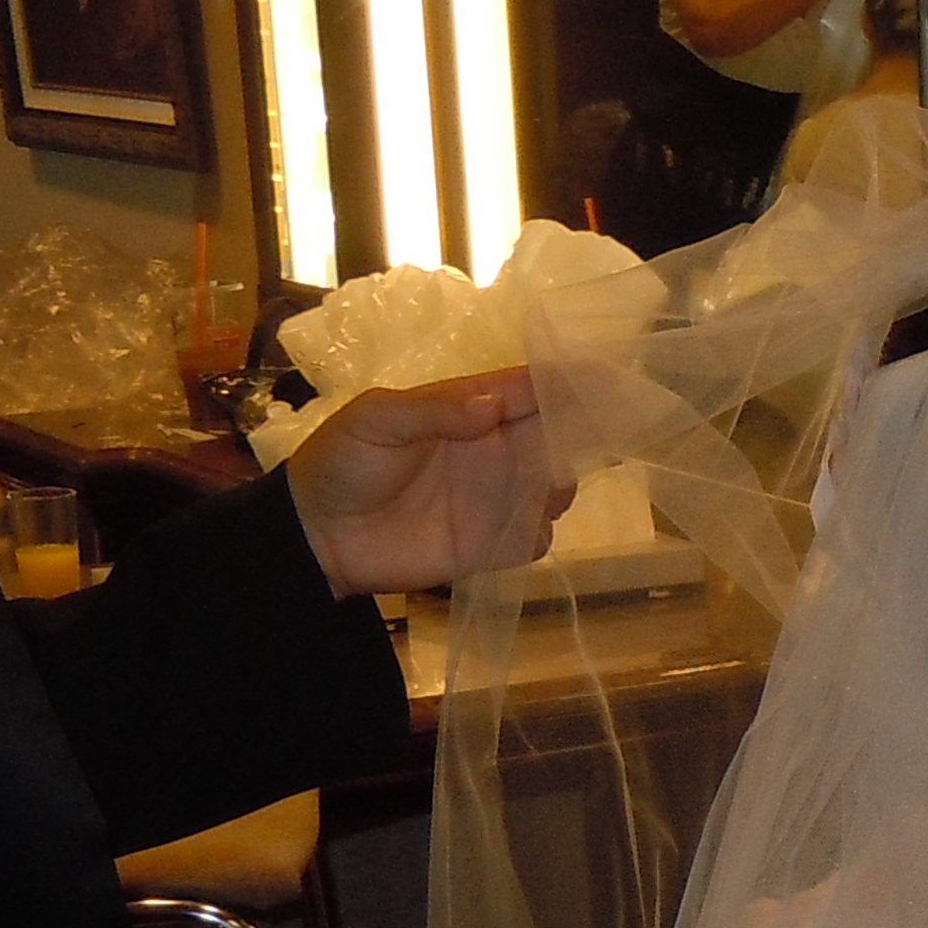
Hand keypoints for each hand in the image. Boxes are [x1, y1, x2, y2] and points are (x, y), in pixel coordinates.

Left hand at [283, 367, 573, 595]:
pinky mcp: (491, 545)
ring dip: (560, 489)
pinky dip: (539, 533)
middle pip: (558, 437)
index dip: (572, 382)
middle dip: (580, 439)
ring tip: (539, 493)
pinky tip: (518, 532)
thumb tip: (492, 406)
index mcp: (471, 407)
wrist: (318, 534)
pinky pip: (535, 538)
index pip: (533, 388)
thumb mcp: (376, 419)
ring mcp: (495, 498)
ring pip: (556, 488)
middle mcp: (495, 449)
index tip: (610, 382)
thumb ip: (434, 411)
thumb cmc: (343, 462)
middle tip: (569, 447)